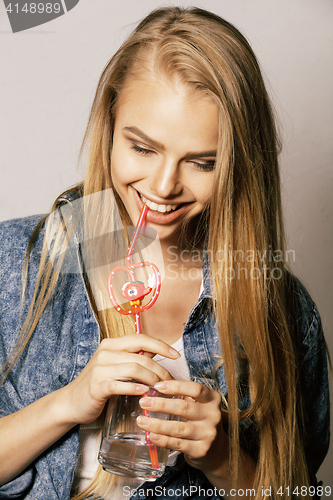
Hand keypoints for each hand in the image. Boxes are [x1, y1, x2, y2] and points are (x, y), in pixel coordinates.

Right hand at [60, 335, 179, 425]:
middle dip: (160, 370)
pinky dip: (135, 389)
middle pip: (141, 356)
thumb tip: (155, 350)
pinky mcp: (96, 386)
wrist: (71, 402)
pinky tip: (144, 393)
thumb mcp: (116, 365)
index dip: (161, 345)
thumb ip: (134, 356)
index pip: (141, 338)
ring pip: (134, 369)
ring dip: (151, 379)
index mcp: (112, 344)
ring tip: (160, 389)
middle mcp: (105, 352)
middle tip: (169, 382)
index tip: (176, 355)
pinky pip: (120, 385)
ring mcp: (100, 368)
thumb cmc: (98, 383)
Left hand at [136, 380, 227, 474]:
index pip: (195, 389)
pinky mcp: (201, 450)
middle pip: (184, 408)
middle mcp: (213, 415)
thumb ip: (182, 394)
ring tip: (141, 421)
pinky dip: (162, 440)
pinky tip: (151, 435)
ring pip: (178, 428)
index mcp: (212, 399)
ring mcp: (208, 434)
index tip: (157, 386)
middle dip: (161, 405)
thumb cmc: (200, 419)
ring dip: (157, 424)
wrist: (216, 449)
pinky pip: (178, 444)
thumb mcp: (197, 403)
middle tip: (143, 402)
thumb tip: (154, 387)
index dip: (175, 386)